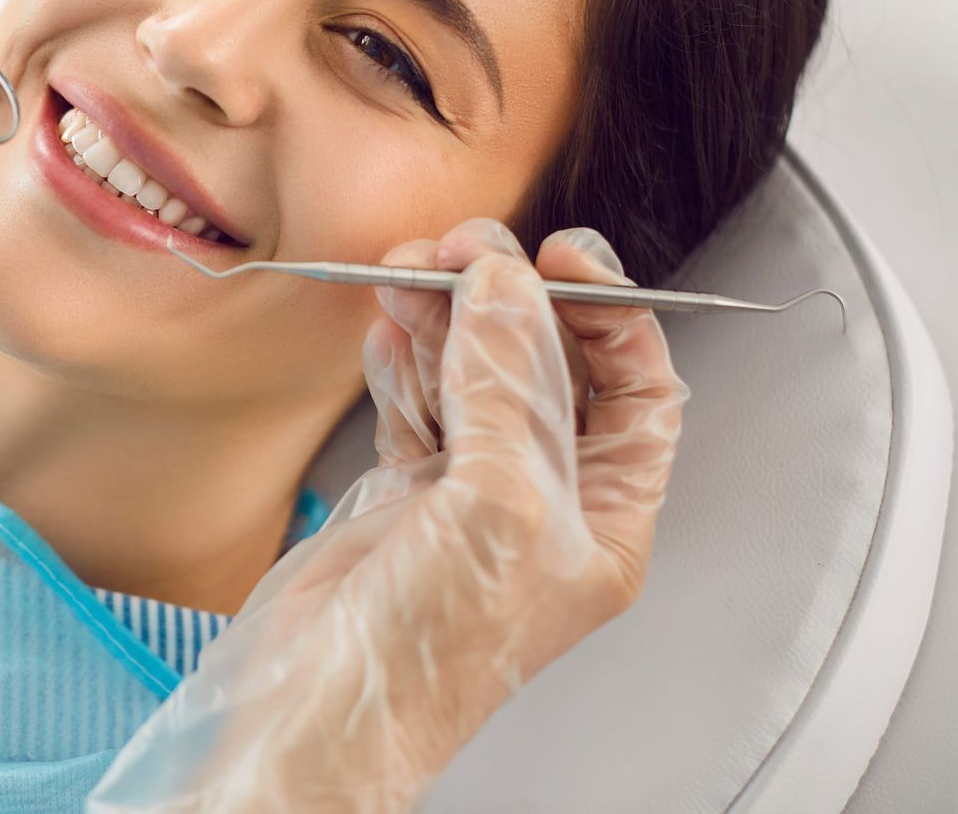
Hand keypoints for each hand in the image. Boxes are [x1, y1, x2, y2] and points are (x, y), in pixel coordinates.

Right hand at [89, 220, 688, 812]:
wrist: (320, 708)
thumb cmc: (432, 654)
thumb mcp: (498, 504)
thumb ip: (507, 386)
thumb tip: (504, 286)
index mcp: (604, 516)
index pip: (637, 388)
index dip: (608, 312)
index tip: (560, 255)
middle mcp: (542, 499)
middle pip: (543, 365)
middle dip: (505, 299)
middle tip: (463, 249)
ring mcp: (468, 492)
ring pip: (469, 372)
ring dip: (441, 315)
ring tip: (408, 273)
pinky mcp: (401, 491)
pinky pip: (412, 399)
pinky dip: (399, 357)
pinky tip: (387, 327)